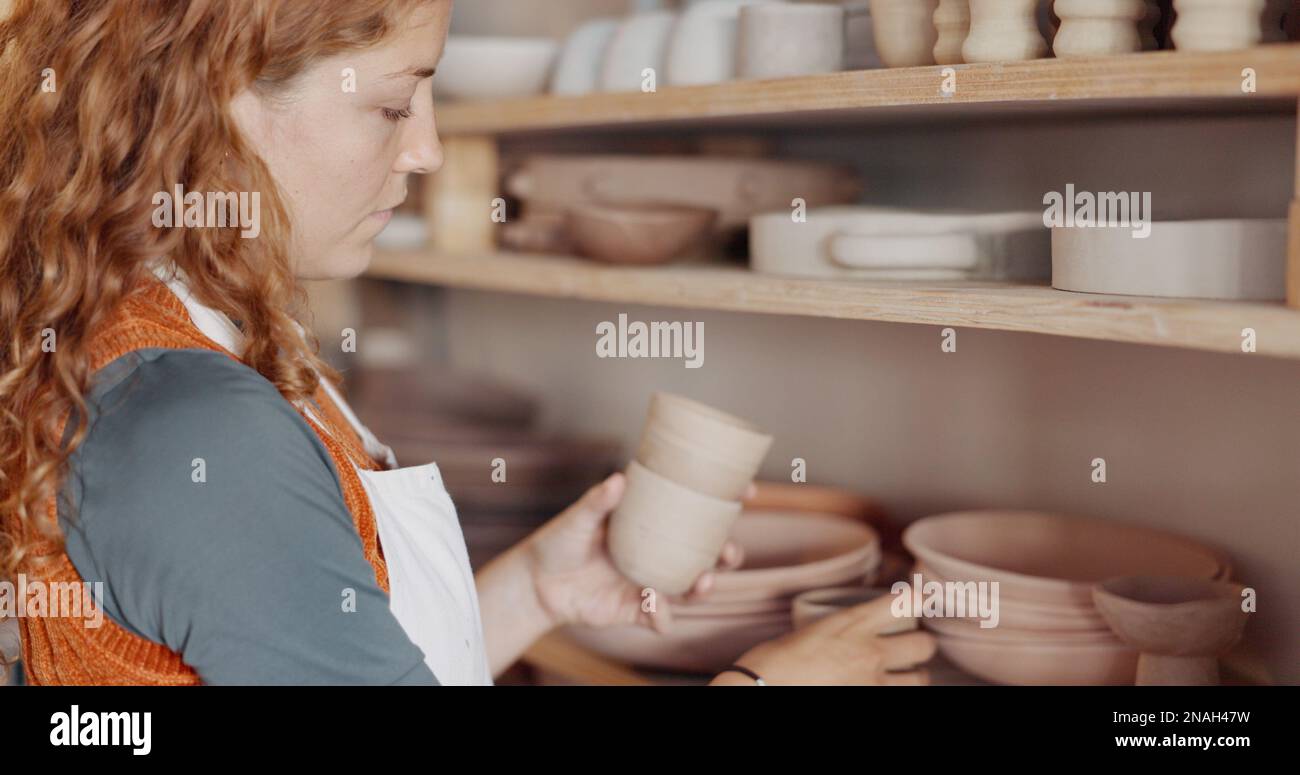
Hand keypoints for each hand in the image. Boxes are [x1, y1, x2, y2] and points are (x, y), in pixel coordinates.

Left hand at [522, 472, 744, 632]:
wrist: (536, 583)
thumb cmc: (559, 541)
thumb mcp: (579, 517)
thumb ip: (599, 501)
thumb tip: (619, 479)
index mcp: (651, 525)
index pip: (697, 513)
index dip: (726, 504)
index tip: (746, 491)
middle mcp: (658, 554)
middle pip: (707, 555)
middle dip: (728, 554)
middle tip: (729, 551)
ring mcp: (650, 582)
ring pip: (692, 588)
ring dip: (704, 587)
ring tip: (704, 581)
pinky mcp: (635, 608)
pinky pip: (660, 616)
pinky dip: (662, 613)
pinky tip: (654, 603)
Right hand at [713, 595, 936, 685]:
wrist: (762, 690)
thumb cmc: (770, 665)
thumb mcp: (804, 634)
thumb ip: (833, 635)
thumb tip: (838, 646)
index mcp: (851, 624)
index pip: (905, 602)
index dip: (918, 600)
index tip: (921, 600)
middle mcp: (870, 652)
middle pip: (923, 645)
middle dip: (921, 646)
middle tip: (912, 648)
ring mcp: (873, 684)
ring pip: (920, 679)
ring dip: (914, 676)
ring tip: (903, 676)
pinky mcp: (872, 702)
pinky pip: (899, 697)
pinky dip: (893, 691)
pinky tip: (884, 689)